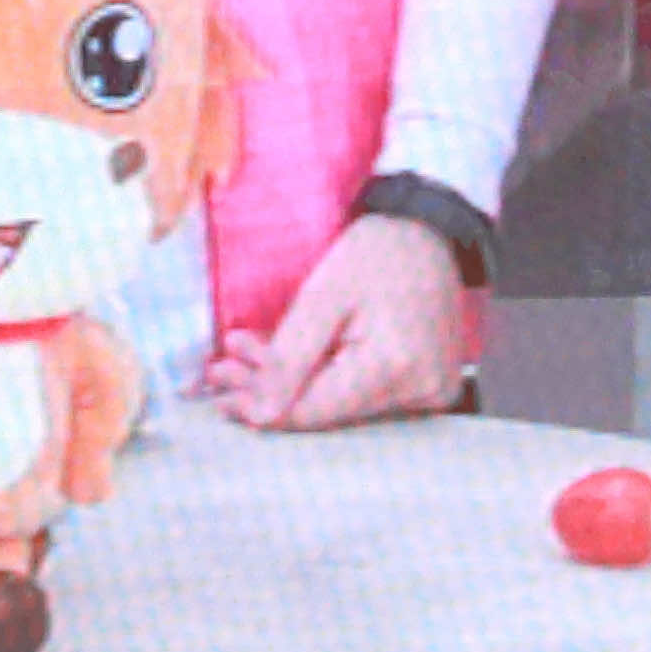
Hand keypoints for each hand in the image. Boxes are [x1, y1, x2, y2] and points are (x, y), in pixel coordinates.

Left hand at [208, 215, 474, 429]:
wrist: (429, 235)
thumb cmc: (376, 254)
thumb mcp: (323, 294)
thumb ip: (290, 358)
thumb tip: (259, 416)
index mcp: (393, 367)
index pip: (313, 409)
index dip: (261, 402)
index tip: (218, 382)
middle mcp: (420, 391)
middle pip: (326, 411)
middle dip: (270, 389)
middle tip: (222, 368)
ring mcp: (432, 394)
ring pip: (343, 407)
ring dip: (294, 385)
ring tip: (250, 357)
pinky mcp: (432, 390)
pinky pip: (366, 398)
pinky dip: (327, 382)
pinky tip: (295, 362)